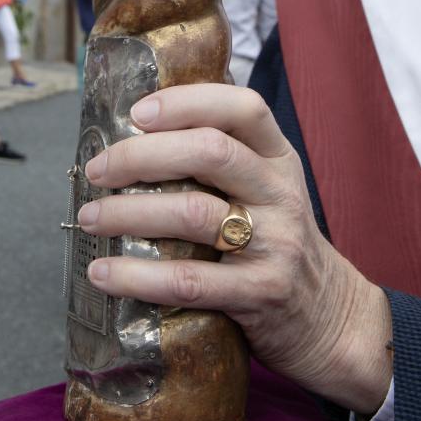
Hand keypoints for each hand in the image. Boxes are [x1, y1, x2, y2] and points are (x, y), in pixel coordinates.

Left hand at [78, 85, 392, 414]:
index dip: (186, 102)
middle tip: (97, 170)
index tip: (137, 112)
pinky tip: (103, 273)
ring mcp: (276, 243)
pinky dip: (137, 276)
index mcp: (278, 157)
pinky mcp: (260, 293)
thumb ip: (221, 161)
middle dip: (140, 156)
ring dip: (127, 212)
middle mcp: (280, 192)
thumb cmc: (276, 241)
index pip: (243, 108)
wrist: (330, 318)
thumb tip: (132, 136)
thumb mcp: (265, 189)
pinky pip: (189, 280)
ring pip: (192, 212)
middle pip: (209, 152)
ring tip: (90, 217)